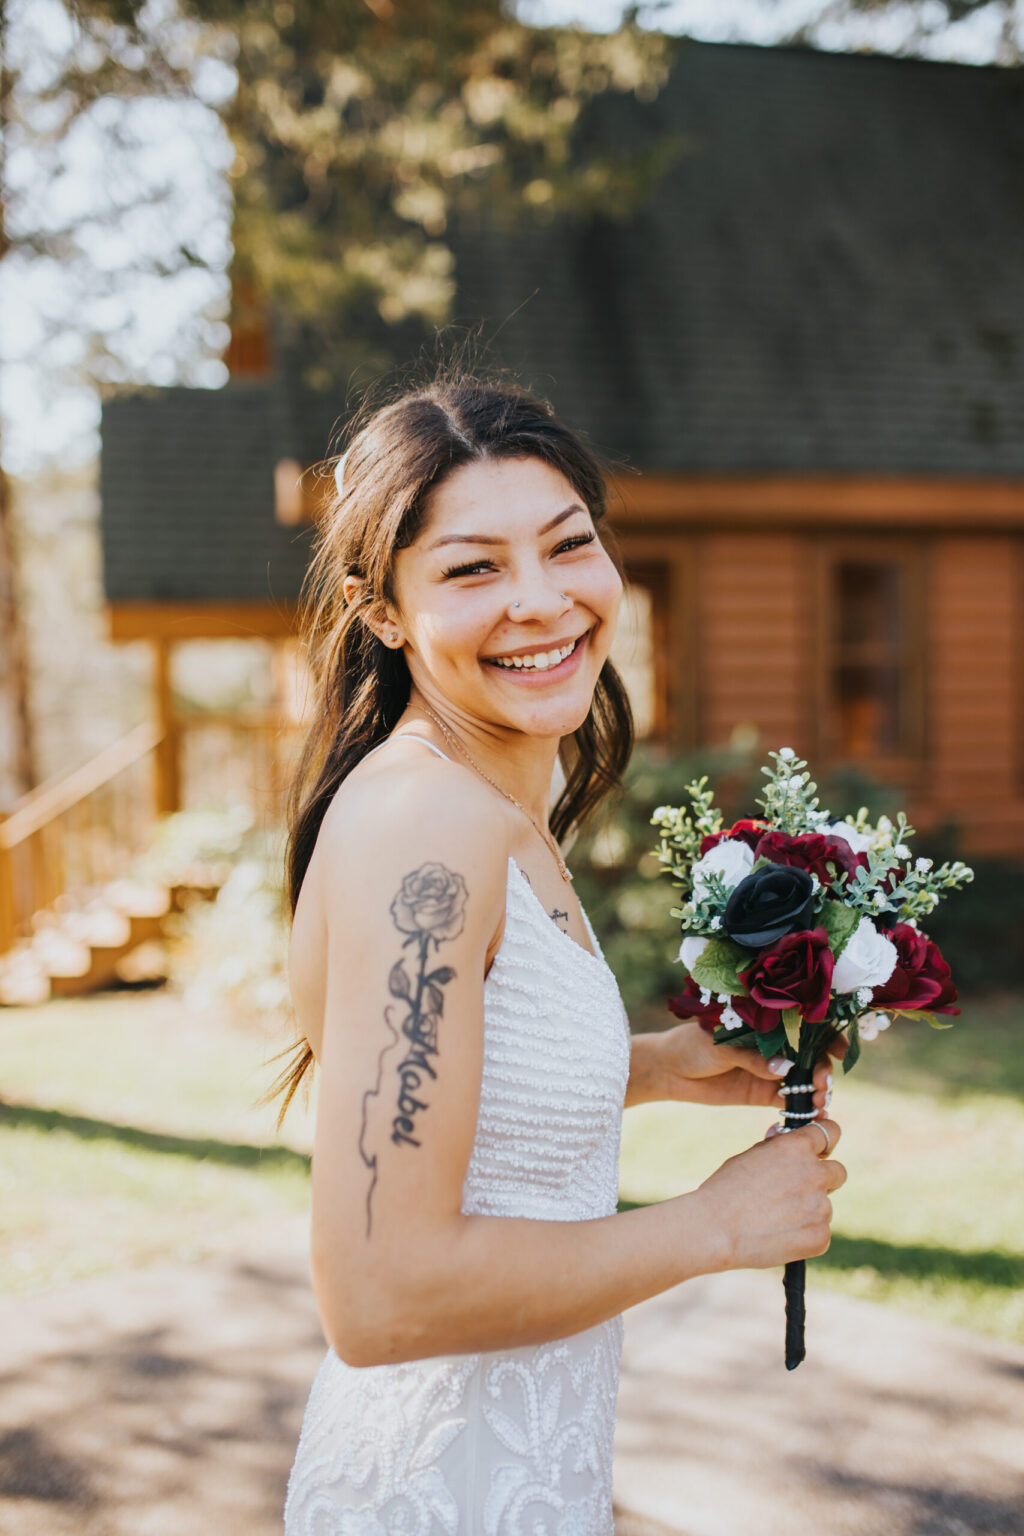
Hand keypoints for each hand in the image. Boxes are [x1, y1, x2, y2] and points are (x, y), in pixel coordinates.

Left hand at [655, 1019, 844, 1112]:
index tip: (839, 1051)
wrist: (669, 1070)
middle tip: (823, 1086)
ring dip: (818, 1091)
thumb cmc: (691, 1045)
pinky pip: (791, 1102)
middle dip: (824, 1070)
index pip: (805, 1026)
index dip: (827, 1037)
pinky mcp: (764, 1093)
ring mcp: (771, 1071)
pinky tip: (812, 1117)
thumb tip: (785, 1068)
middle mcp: (775, 1046)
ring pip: (805, 1080)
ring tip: (820, 1103)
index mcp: (767, 1025)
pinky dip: (804, 1109)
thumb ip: (752, 1058)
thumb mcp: (721, 1047)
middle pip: (812, 1056)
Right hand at [694, 1118, 846, 1270]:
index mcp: (797, 1147)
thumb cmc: (725, 1189)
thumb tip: (785, 1136)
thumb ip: (776, 1147)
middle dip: (822, 1178)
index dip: (825, 1141)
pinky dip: (804, 1234)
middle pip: (838, 1171)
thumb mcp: (749, 1157)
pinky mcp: (821, 1236)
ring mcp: (821, 1206)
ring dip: (809, 1209)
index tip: (820, 1149)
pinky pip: (820, 1231)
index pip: (830, 1132)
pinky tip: (779, 1235)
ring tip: (775, 1218)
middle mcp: (815, 1173)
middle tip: (796, 1190)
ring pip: (825, 1205)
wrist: (715, 1230)